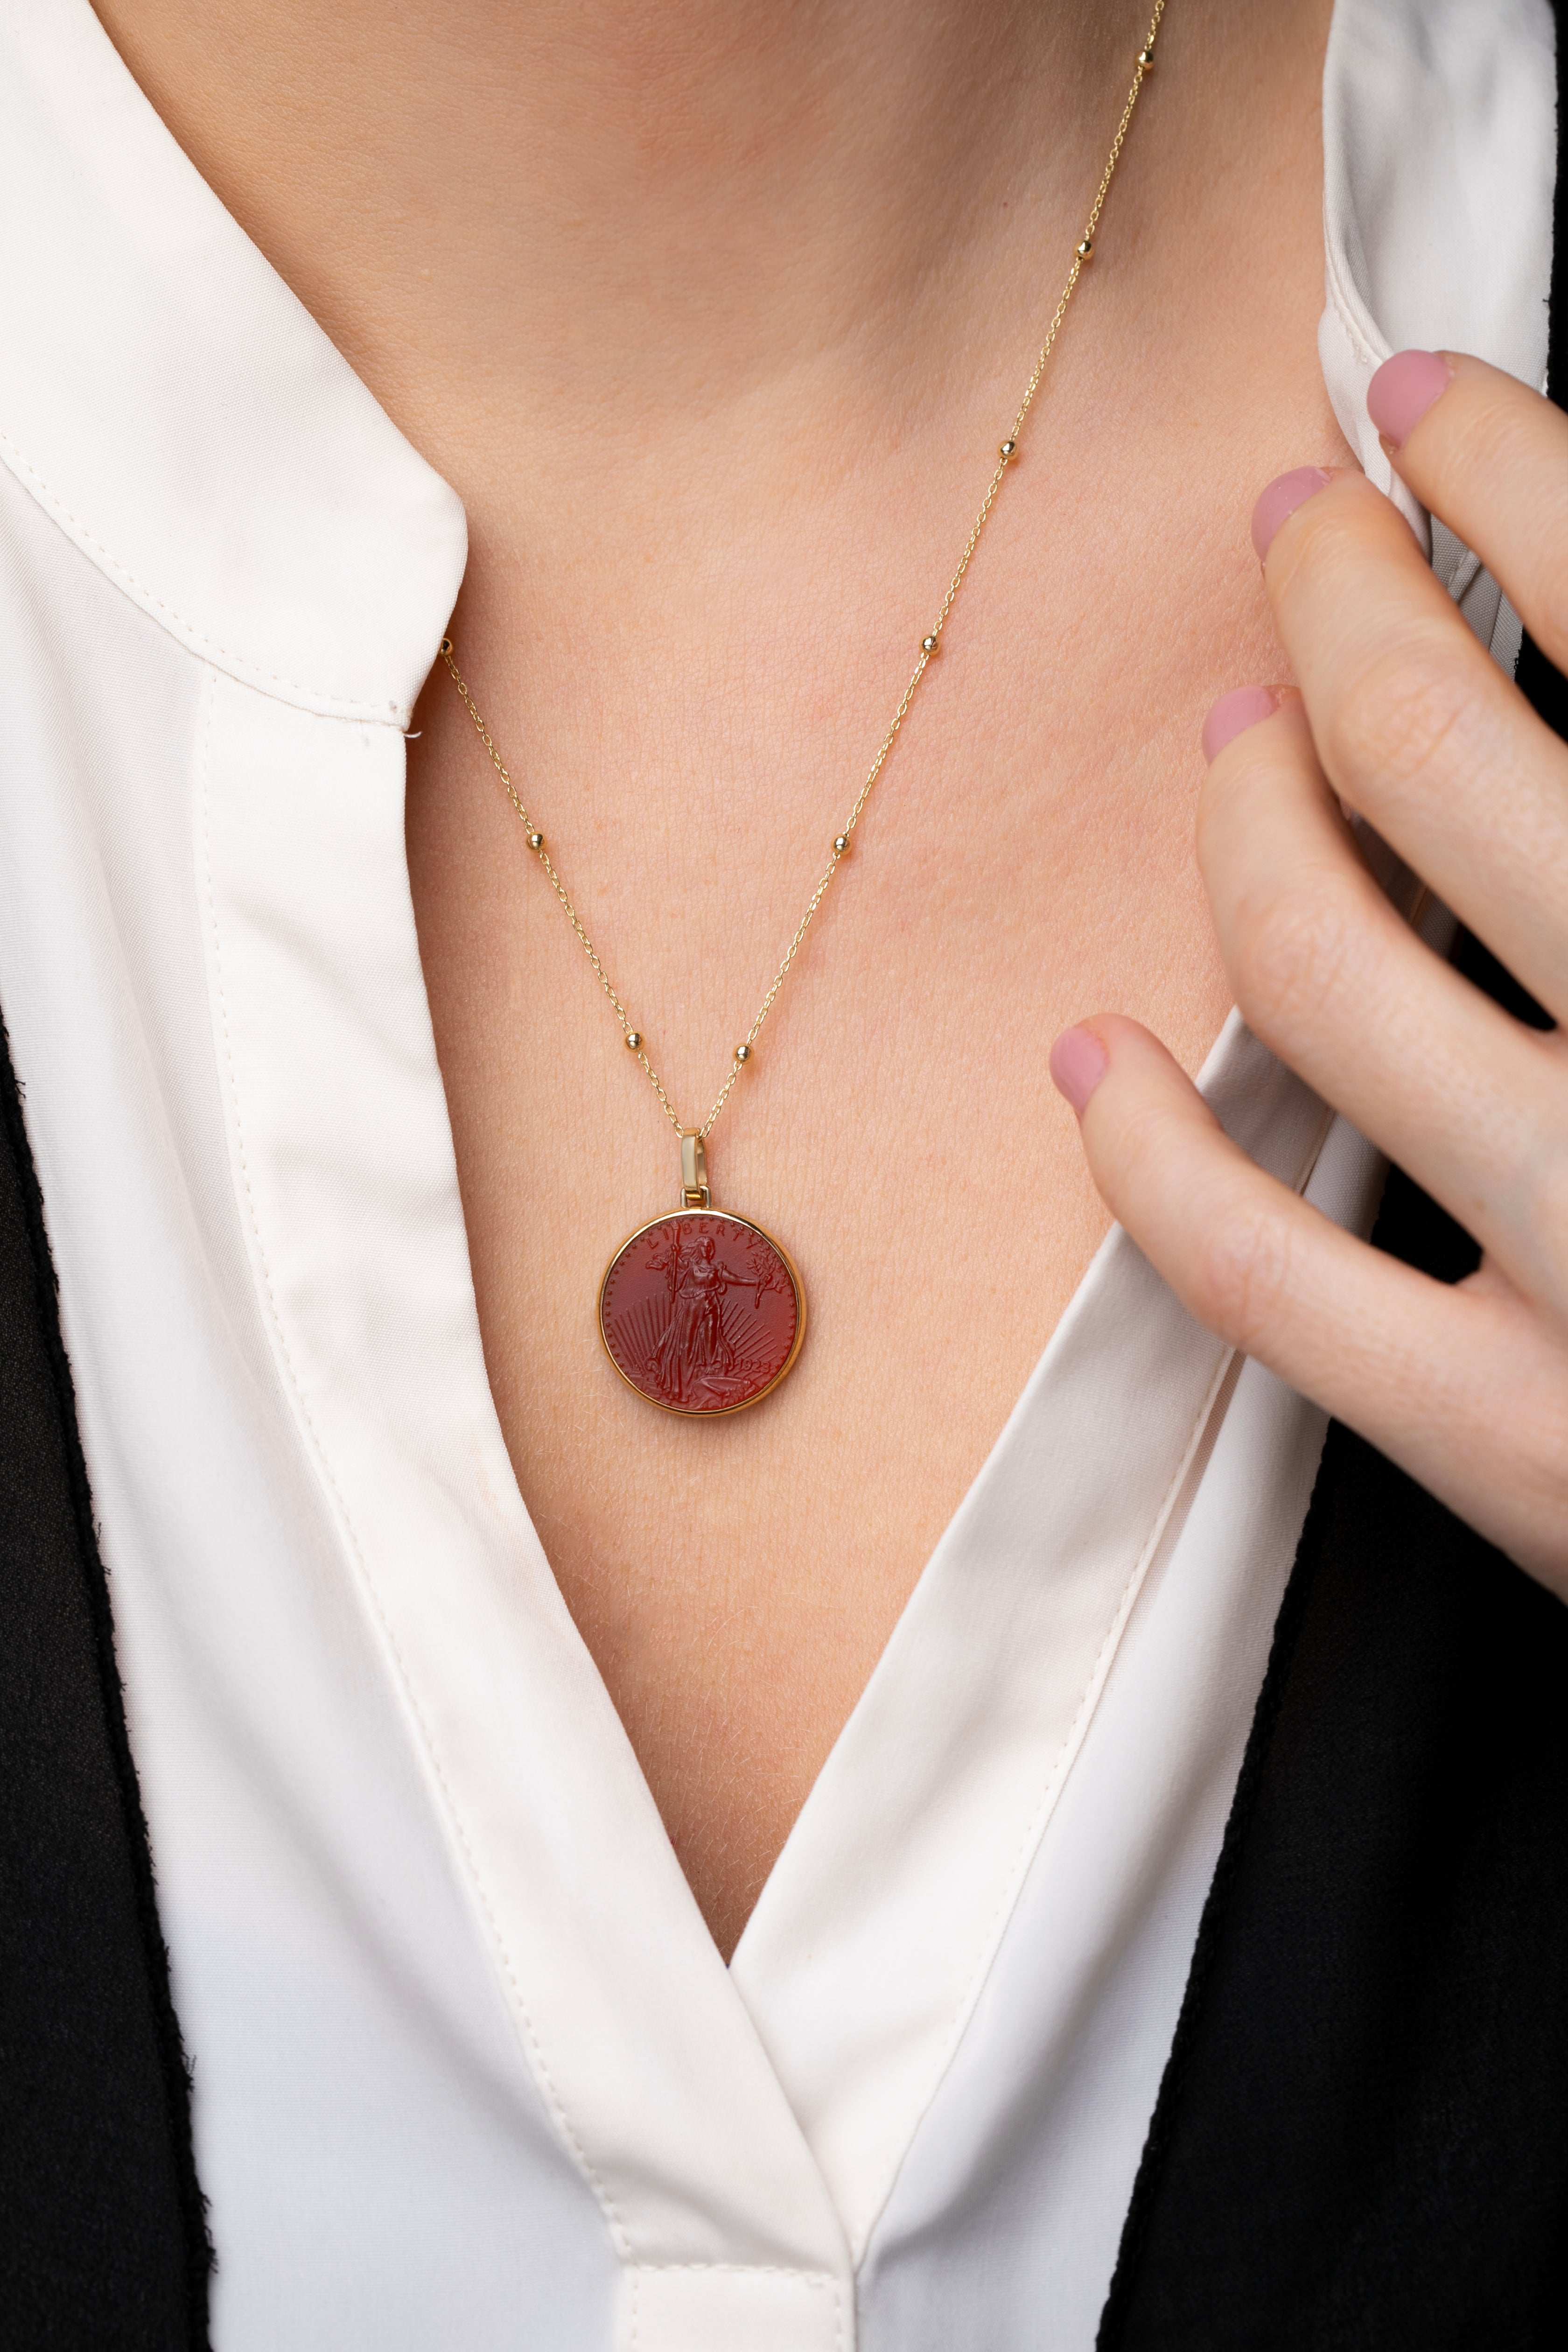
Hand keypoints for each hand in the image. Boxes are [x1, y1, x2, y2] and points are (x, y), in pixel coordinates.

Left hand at [1049, 351, 1567, 1597]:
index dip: (1513, 471)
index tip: (1425, 405)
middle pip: (1434, 753)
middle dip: (1341, 602)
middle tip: (1299, 530)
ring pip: (1321, 974)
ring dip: (1243, 821)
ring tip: (1229, 734)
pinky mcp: (1524, 1447)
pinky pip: (1258, 1281)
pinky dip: (1147, 1161)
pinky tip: (1089, 1062)